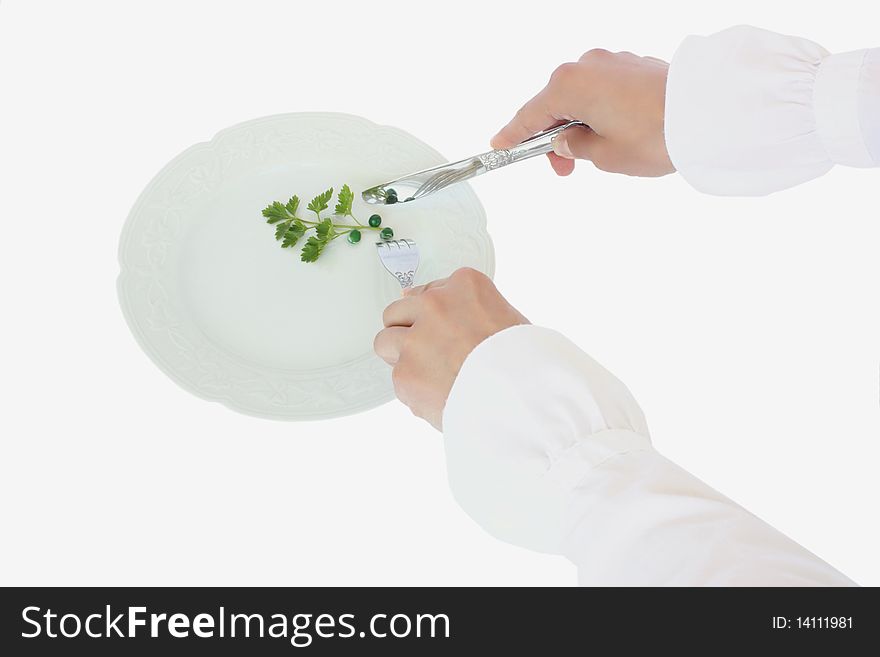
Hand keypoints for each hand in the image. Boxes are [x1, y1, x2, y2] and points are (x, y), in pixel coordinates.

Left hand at [374, 268, 528, 429]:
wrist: (525, 400)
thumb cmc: (523, 362)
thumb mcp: (505, 317)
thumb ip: (464, 306)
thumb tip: (412, 295)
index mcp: (464, 286)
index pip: (427, 292)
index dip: (434, 319)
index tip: (446, 335)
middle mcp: (435, 305)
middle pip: (397, 312)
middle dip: (409, 333)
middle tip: (434, 355)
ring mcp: (416, 339)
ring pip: (385, 342)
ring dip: (403, 359)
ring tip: (434, 376)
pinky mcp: (405, 374)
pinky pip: (398, 381)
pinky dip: (416, 391)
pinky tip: (443, 396)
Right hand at [491, 49, 673, 176]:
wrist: (707, 113)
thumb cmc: (655, 134)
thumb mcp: (605, 155)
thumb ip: (576, 147)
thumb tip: (566, 141)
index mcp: (570, 85)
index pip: (530, 115)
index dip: (514, 135)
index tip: (499, 145)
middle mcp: (587, 64)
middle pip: (556, 103)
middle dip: (556, 136)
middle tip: (565, 169)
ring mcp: (612, 61)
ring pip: (582, 96)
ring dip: (581, 124)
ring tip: (597, 153)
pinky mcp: (634, 64)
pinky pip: (604, 89)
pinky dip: (601, 110)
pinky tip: (615, 132)